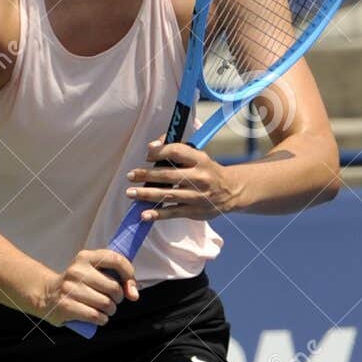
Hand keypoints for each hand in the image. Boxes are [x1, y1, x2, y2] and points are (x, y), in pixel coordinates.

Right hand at [39, 248, 138, 328]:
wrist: (47, 295)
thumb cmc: (77, 285)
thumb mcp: (93, 272)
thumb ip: (116, 277)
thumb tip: (134, 293)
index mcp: (85, 257)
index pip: (116, 260)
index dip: (129, 275)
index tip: (130, 287)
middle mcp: (77, 270)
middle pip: (114, 287)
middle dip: (118, 298)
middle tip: (111, 300)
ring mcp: (70, 288)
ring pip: (106, 304)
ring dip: (110, 311)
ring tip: (104, 309)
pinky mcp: (66, 306)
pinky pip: (95, 316)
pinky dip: (102, 319)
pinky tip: (99, 317)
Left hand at [125, 138, 240, 222]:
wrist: (231, 191)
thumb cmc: (207, 171)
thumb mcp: (198, 156)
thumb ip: (177, 150)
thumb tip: (152, 147)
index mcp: (200, 159)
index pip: (177, 151)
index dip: (160, 151)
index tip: (147, 154)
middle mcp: (199, 177)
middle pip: (169, 175)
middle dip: (147, 175)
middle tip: (130, 175)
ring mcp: (197, 196)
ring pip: (168, 195)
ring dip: (147, 194)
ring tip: (131, 193)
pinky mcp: (195, 211)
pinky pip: (173, 213)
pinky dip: (157, 214)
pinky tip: (144, 214)